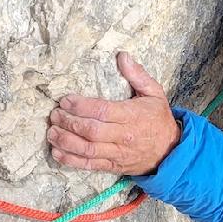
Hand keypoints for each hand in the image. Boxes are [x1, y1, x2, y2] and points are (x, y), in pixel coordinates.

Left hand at [47, 51, 181, 173]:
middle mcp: (124, 136)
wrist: (170, 152)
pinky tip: (57, 152)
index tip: (65, 100)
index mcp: (132, 116)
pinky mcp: (113, 166)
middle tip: (55, 115)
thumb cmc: (159, 120)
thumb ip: (138, 75)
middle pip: (91, 131)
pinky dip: (71, 160)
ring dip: (66, 142)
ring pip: (88, 149)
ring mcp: (117, 153)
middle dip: (69, 123)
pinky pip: (90, 165)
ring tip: (52, 132)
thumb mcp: (154, 93)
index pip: (102, 111)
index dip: (81, 106)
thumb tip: (122, 56)